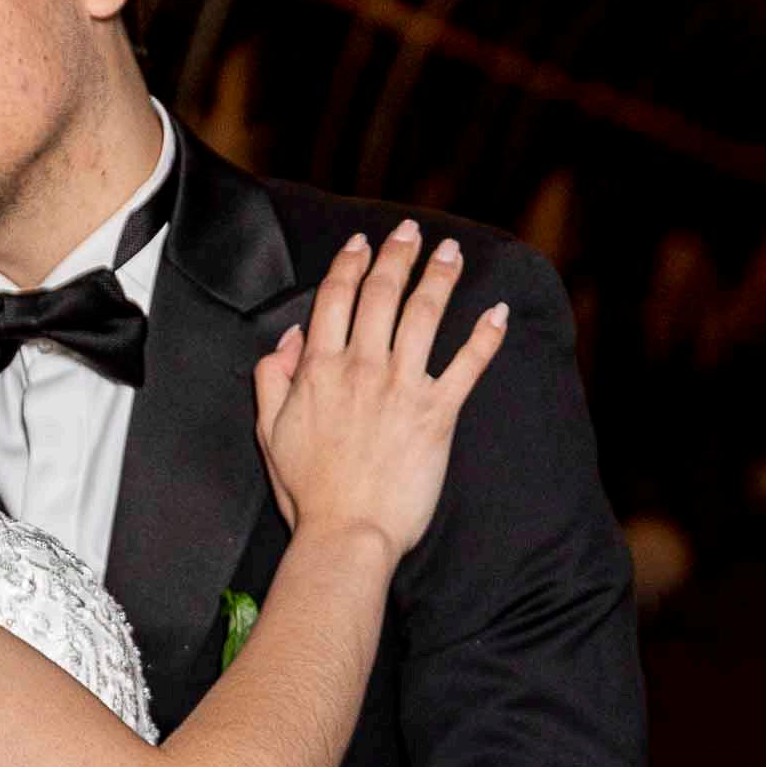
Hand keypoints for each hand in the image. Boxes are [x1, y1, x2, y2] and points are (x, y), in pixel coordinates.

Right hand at [252, 220, 505, 552]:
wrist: (346, 535)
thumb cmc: (308, 492)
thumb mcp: (269, 432)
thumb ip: (272, 378)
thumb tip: (289, 339)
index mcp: (318, 369)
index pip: (336, 298)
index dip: (350, 263)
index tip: (362, 243)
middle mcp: (362, 367)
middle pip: (382, 293)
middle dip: (398, 254)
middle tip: (411, 231)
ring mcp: (402, 388)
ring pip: (424, 314)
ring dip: (440, 276)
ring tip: (451, 252)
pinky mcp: (438, 413)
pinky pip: (467, 364)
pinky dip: (486, 335)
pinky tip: (497, 312)